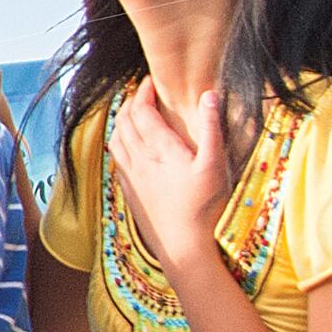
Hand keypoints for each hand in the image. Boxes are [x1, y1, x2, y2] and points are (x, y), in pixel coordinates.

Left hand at [108, 77, 236, 276]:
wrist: (185, 250)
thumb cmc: (204, 209)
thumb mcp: (215, 167)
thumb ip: (211, 129)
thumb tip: (208, 95)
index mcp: (159, 148)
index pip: (142, 109)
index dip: (143, 91)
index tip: (151, 81)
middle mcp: (140, 159)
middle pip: (124, 120)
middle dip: (131, 101)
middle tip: (143, 93)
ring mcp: (132, 176)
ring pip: (116, 138)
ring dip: (121, 120)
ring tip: (133, 114)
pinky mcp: (130, 192)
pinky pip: (116, 159)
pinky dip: (118, 142)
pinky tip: (127, 146)